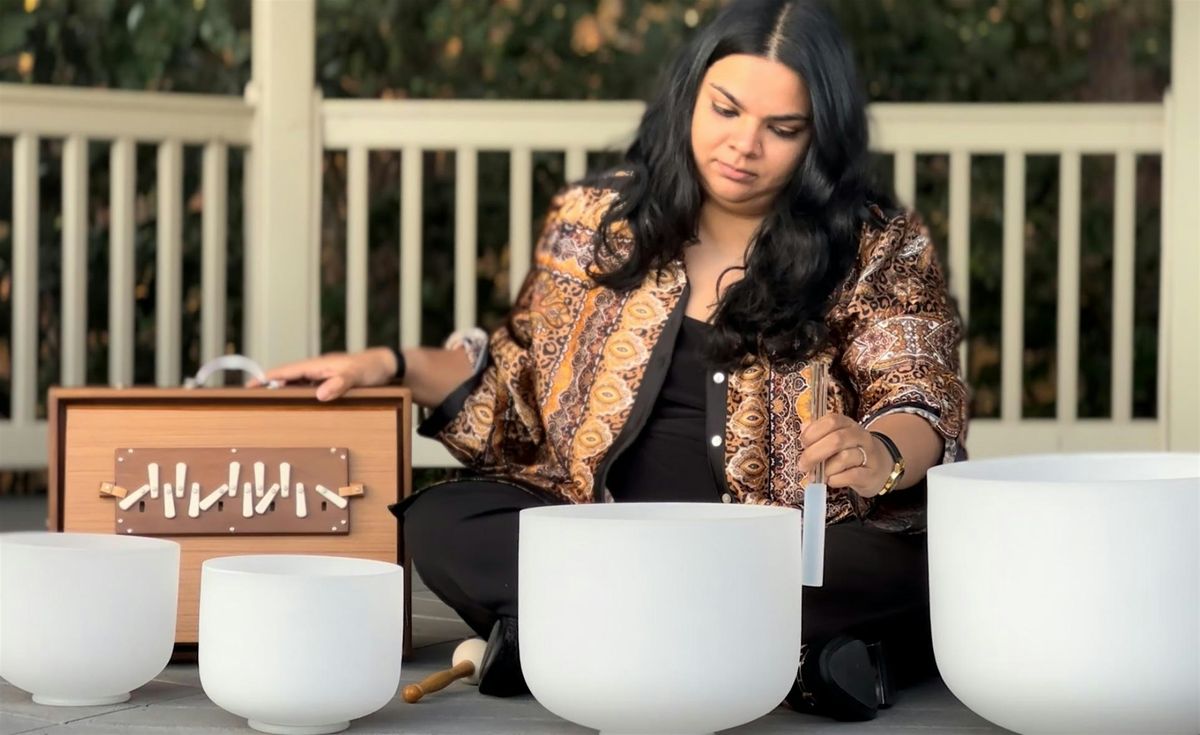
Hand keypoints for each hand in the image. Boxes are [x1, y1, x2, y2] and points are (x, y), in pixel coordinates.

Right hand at [249, 348, 397, 401]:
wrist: (385, 366)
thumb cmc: (370, 368)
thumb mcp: (356, 376)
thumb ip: (339, 383)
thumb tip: (319, 394)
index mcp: (317, 365)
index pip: (286, 371)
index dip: (266, 378)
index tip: (250, 387)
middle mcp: (316, 370)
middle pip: (286, 378)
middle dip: (267, 387)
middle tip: (251, 400)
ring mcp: (321, 377)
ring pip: (295, 385)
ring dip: (281, 393)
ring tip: (265, 406)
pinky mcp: (328, 384)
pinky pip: (306, 390)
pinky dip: (296, 397)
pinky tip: (293, 407)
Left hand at [798, 414, 891, 497]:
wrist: (881, 465)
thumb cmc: (850, 451)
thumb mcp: (835, 437)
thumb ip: (818, 432)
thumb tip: (803, 428)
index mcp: (848, 424)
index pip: (831, 421)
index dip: (813, 432)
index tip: (803, 443)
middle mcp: (860, 436)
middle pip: (836, 439)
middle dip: (814, 454)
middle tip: (803, 465)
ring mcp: (868, 454)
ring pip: (844, 457)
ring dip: (825, 469)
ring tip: (819, 475)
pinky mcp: (871, 474)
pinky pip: (852, 475)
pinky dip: (836, 480)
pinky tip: (831, 481)